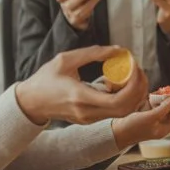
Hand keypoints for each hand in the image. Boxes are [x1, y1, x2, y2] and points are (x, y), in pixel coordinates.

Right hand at [14, 46, 147, 125]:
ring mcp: (89, 119)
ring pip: (123, 113)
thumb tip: (119, 50)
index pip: (118, 100)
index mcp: (81, 97)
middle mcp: (87, 112)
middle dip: (138, 89)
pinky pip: (114, 112)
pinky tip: (120, 83)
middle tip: (138, 70)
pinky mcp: (90, 119)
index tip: (134, 67)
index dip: (133, 85)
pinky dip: (124, 99)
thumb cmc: (45, 79)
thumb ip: (93, 53)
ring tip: (131, 75)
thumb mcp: (66, 59)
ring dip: (133, 95)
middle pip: (126, 109)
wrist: (31, 102)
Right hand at [112, 94, 169, 147]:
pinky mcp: (146, 115)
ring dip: (163, 98)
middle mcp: (160, 125)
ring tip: (165, 89)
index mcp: (163, 129)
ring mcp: (153, 120)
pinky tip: (155, 93)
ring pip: (162, 107)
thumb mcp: (150, 117)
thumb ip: (164, 108)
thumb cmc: (134, 126)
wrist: (118, 131)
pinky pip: (154, 106)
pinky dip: (155, 99)